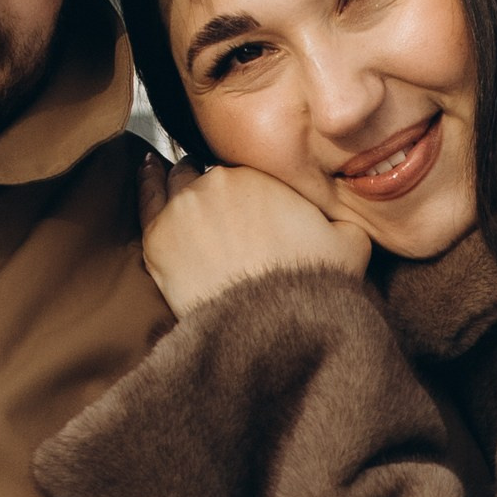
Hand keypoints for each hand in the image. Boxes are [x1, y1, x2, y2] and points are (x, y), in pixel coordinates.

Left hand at [140, 158, 371, 323]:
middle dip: (210, 183)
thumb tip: (341, 208)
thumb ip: (341, 214)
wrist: (271, 326)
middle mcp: (214, 181)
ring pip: (175, 184)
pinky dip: (146, 185)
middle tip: (215, 199)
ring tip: (170, 173)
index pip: (240, 170)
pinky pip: (146, 203)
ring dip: (177, 182)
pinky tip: (147, 171)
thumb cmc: (310, 286)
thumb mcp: (350, 240)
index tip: (243, 195)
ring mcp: (181, 208)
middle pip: (206, 174)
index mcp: (257, 174)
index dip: (243, 185)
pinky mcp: (156, 239)